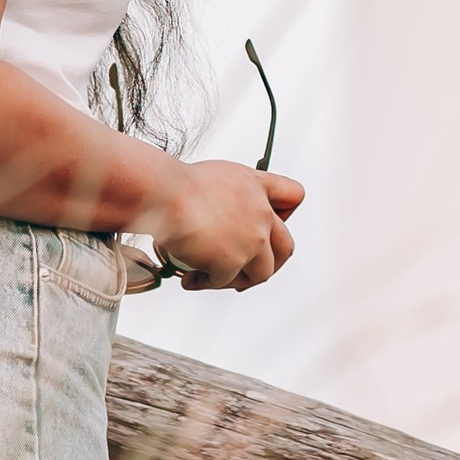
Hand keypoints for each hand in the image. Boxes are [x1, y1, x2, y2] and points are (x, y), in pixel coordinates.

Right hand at [150, 158, 302, 291]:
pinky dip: (207, 283)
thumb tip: (230, 216)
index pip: (293, 196)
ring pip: (262, 272)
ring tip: (216, 277)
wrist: (165, 195)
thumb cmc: (181, 183)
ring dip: (240, 278)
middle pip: (286, 246)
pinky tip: (191, 279)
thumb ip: (238, 195)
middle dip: (271, 262)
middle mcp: (261, 214)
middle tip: (252, 267)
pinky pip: (225, 282)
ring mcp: (251, 241)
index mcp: (259, 186)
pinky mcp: (232, 263)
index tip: (269, 224)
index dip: (284, 213)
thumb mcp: (220, 176)